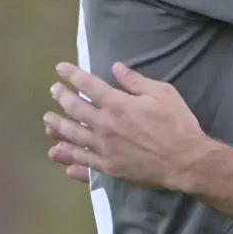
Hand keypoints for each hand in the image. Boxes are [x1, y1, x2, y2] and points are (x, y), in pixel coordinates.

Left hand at [43, 62, 214, 191]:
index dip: (72, 75)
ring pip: (72, 135)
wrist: (184, 161)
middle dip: (61, 97)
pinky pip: (82, 159)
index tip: (61, 68)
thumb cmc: (178, 124)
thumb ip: (136, 82)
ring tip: (47, 120)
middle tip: (54, 91)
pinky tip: (58, 151)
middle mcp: (104, 124)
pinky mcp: (107, 165)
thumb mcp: (164, 94)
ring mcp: (103, 147)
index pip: (88, 86)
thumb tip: (116, 68)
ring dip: (57, 125)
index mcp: (118, 104)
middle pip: (74, 109)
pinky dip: (68, 155)